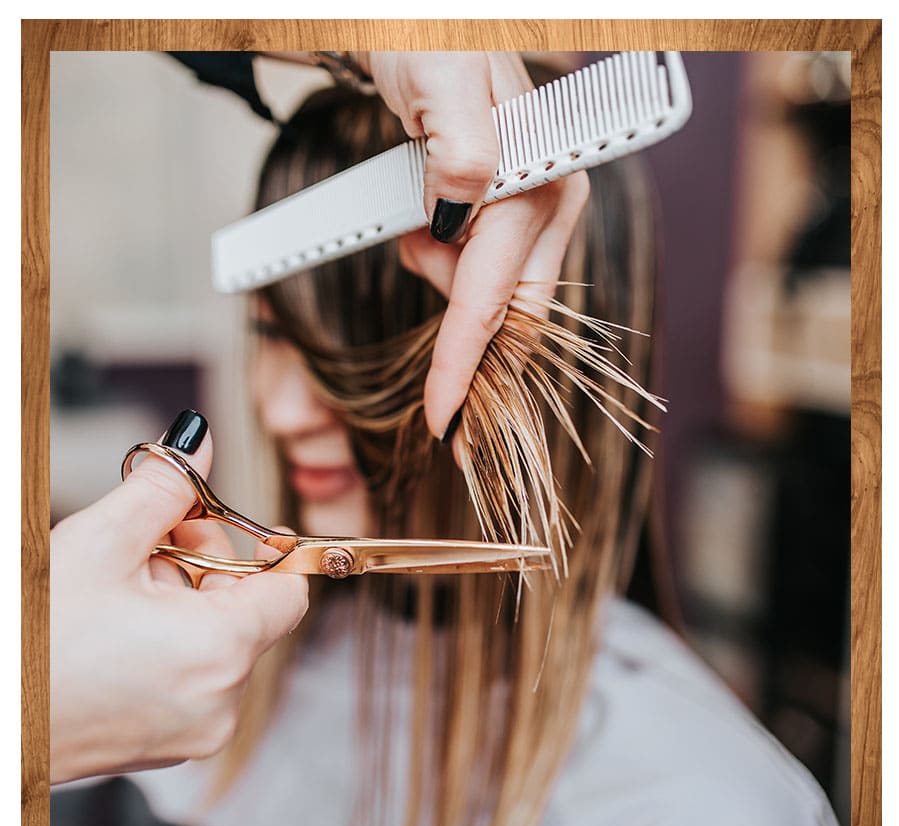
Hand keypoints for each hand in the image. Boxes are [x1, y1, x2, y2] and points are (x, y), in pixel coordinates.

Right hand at [50, 411, 308, 784]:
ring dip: (184, 603)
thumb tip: (199, 442)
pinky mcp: (166, 747)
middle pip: (249, 614)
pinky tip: (118, 627)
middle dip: (209, 566)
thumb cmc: (29, 644)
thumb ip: (164, 487)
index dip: (272, 553)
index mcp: (220, 652)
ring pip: (219, 645)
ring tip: (120, 585)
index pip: (289, 594)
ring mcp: (194, 732)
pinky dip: (172, 645)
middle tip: (156, 538)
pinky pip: (194, 679)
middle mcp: (221, 703)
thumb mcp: (100, 545)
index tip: (252, 529)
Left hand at [357, 52, 589, 443]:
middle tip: (440, 399)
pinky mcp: (509, 216)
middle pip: (507, 316)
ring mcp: (532, 215)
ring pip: (488, 297)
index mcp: (539, 186)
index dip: (465, 366)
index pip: (494, 300)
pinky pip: (480, 274)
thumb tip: (463, 205)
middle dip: (466, 351)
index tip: (444, 421)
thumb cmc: (429, 42)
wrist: (419, 25)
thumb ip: (461, 148)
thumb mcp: (442, 83)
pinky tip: (428, 229)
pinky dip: (445, 269)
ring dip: (441, 283)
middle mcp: (547, 208)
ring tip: (413, 224)